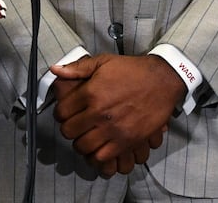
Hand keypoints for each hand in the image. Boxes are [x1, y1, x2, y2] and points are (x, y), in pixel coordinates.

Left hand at [51, 54, 178, 175]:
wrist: (162, 81)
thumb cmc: (131, 70)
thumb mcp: (102, 62)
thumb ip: (77, 68)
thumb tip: (55, 70)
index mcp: (91, 93)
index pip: (62, 112)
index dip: (61, 114)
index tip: (66, 114)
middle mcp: (100, 113)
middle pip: (70, 131)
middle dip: (69, 129)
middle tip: (75, 126)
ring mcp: (115, 129)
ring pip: (84, 147)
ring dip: (81, 143)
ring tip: (85, 137)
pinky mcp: (129, 140)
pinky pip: (104, 156)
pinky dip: (97, 155)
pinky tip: (99, 147)